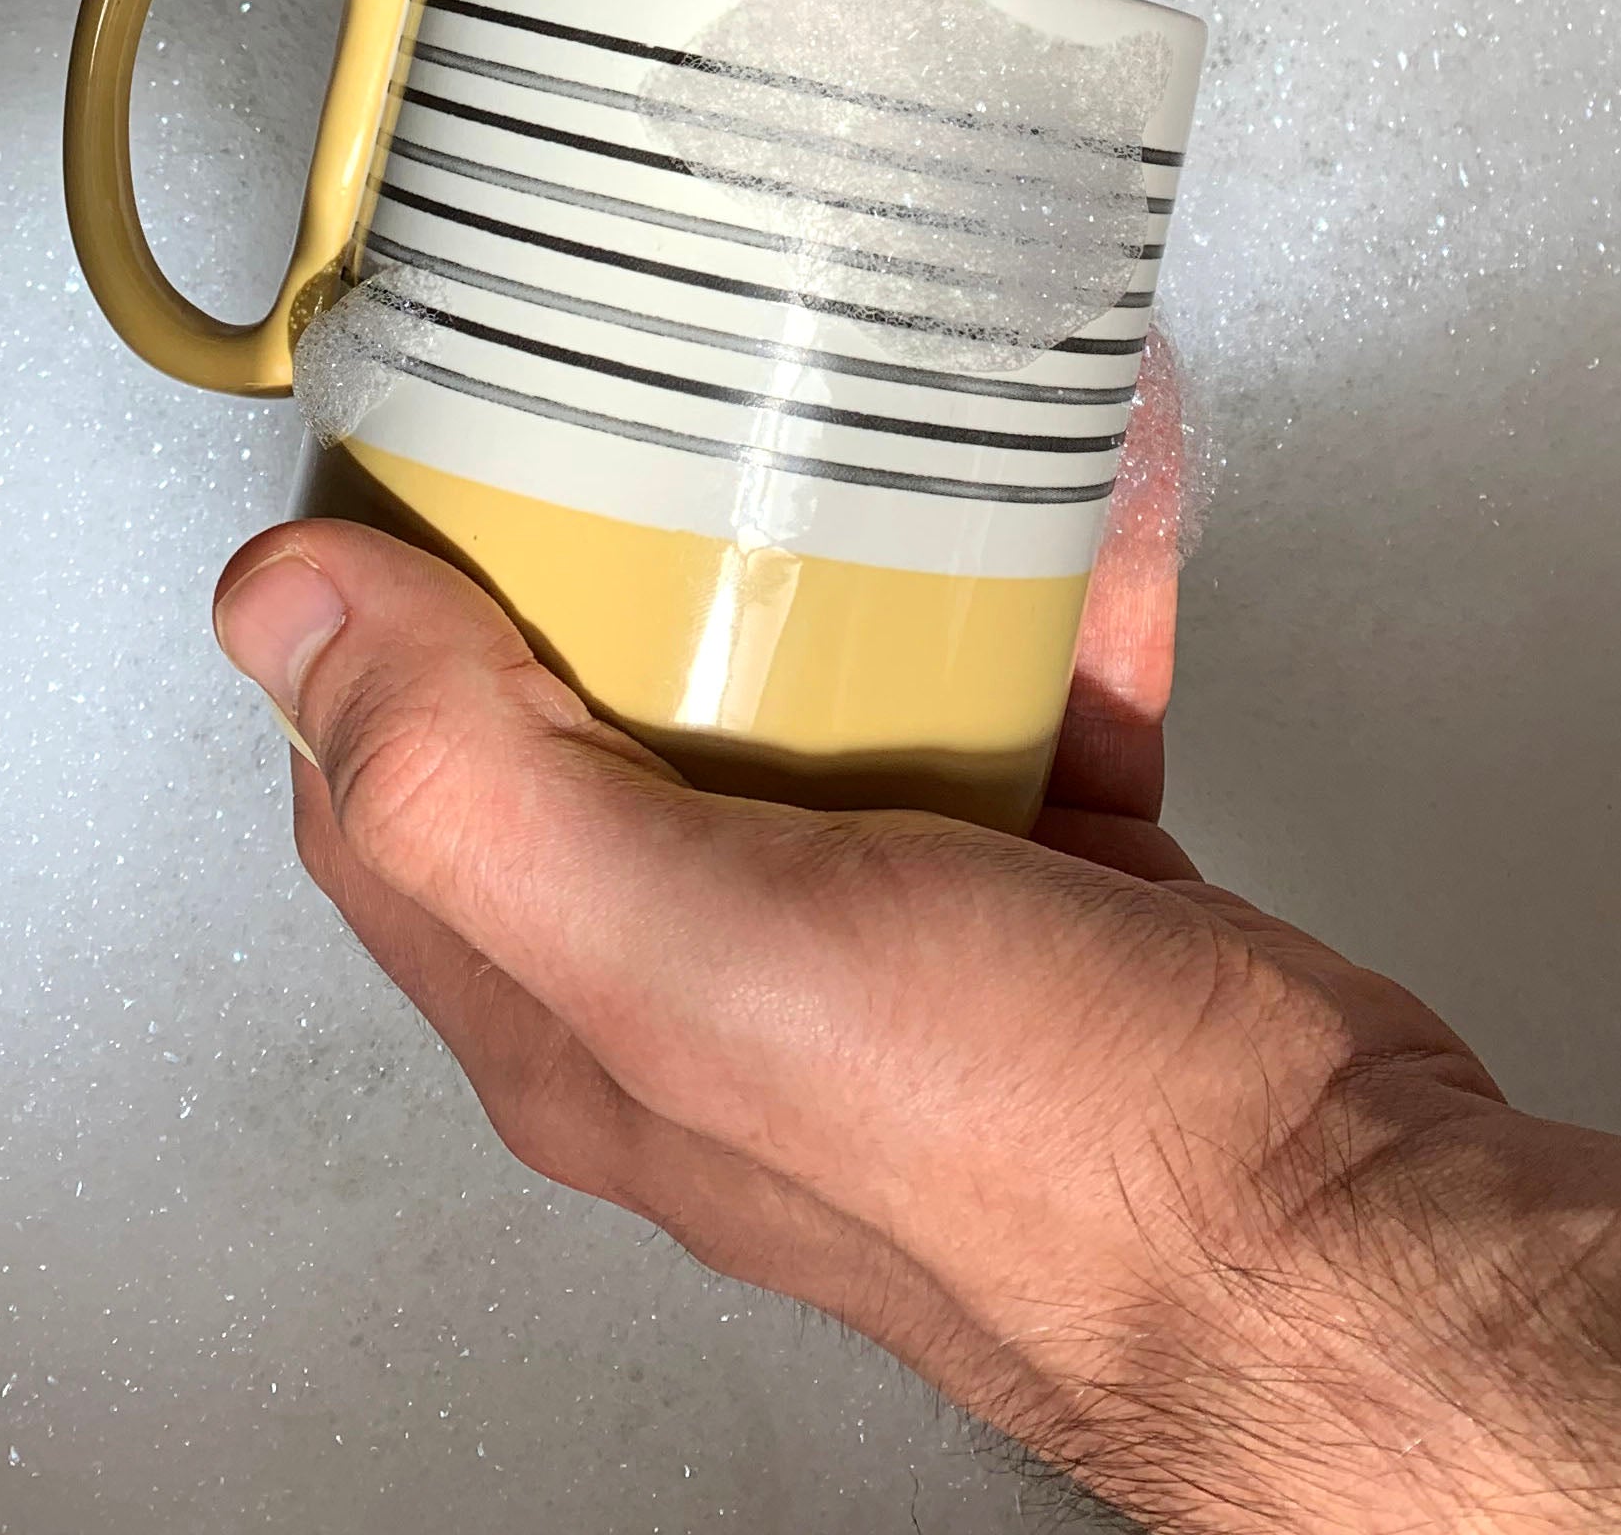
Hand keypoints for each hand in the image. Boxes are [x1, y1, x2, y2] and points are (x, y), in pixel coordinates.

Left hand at [211, 380, 1527, 1529]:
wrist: (1345, 1240)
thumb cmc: (1038, 1149)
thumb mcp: (701, 953)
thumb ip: (476, 789)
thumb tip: (275, 608)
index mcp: (582, 1011)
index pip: (393, 787)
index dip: (377, 613)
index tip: (428, 434)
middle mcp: (715, 982)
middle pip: (606, 713)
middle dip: (616, 538)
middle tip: (657, 380)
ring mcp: (889, 936)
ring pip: (821, 688)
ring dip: (848, 542)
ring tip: (879, 391)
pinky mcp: (1050, 888)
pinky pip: (1017, 690)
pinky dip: (1045, 582)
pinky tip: (1086, 478)